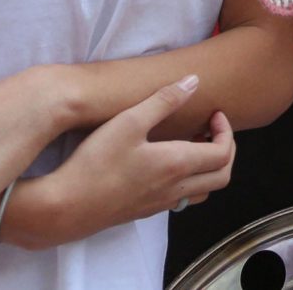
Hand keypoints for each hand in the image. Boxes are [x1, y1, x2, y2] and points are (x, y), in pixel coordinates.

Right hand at [39, 78, 233, 241]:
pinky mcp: (144, 210)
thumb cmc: (96, 162)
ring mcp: (160, 204)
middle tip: (210, 129)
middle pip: (221, 176)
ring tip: (192, 144)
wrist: (66, 206)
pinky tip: (166, 163)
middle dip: (225, 150)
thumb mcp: (129, 121)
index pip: (222, 154)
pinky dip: (189, 180)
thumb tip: (193, 81)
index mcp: (177, 165)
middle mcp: (175, 189)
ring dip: (208, 168)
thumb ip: (164, 101)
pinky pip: (182, 199)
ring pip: (203, 191)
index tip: (214, 114)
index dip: (226, 132)